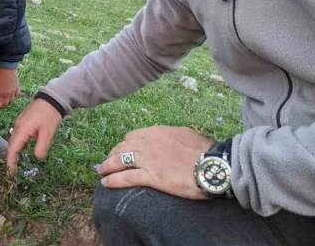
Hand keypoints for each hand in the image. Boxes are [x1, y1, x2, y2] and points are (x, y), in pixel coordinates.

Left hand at [0, 68, 19, 110]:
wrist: (7, 68)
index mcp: (0, 94)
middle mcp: (7, 94)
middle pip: (4, 105)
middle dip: (0, 107)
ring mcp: (13, 92)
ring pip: (10, 101)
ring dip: (6, 103)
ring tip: (3, 101)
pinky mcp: (17, 88)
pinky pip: (16, 96)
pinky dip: (13, 97)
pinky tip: (10, 96)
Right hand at [6, 98, 61, 175]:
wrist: (52, 98)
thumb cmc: (50, 115)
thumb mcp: (48, 132)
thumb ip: (42, 146)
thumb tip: (38, 158)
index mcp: (22, 130)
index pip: (13, 149)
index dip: (11, 162)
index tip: (11, 173)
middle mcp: (18, 126)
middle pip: (11, 145)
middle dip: (11, 158)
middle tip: (12, 171)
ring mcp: (20, 122)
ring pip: (14, 140)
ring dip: (13, 151)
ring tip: (15, 162)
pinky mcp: (23, 120)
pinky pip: (17, 135)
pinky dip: (17, 144)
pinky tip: (21, 148)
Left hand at [97, 126, 214, 198]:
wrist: (214, 165)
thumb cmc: (205, 151)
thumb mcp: (186, 134)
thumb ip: (172, 135)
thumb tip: (170, 137)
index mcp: (157, 131)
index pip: (132, 136)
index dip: (123, 145)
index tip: (120, 151)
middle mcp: (148, 143)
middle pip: (122, 147)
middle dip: (112, 155)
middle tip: (106, 162)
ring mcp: (148, 159)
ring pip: (119, 160)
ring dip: (107, 166)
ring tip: (101, 172)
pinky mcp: (151, 176)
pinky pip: (126, 177)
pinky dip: (113, 179)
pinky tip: (105, 183)